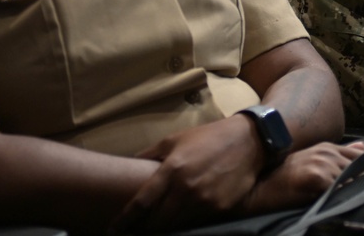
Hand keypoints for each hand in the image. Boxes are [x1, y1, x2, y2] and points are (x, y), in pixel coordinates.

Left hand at [111, 115, 262, 232]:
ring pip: (177, 224)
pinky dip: (187, 222)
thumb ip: (151, 154)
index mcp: (172, 170)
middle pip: (157, 222)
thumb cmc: (208, 137)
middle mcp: (186, 189)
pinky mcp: (220, 209)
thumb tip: (129, 163)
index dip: (125, 220)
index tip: (113, 229)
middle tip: (137, 229)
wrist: (249, 141)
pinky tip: (183, 217)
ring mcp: (204, 201)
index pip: (141, 203)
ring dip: (166, 226)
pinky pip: (197, 222)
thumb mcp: (175, 139)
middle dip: (145, 228)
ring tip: (159, 223)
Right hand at [241, 141, 363, 215]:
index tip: (363, 183)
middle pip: (358, 169)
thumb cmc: (285, 176)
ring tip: (343, 199)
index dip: (363, 171)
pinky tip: (334, 201)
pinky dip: (341, 196)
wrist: (260, 187)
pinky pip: (340, 189)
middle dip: (359, 181)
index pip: (358, 157)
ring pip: (351, 180)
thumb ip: (340, 154)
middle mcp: (327, 152)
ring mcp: (322, 163)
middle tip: (353, 194)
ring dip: (351, 190)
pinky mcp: (318, 177)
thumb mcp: (312, 159)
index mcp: (327, 147)